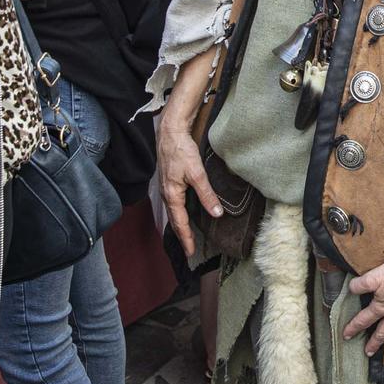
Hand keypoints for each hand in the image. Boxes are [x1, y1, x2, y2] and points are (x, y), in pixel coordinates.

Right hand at [156, 113, 219, 258]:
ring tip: (187, 235)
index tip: (190, 251)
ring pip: (173, 212)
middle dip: (181, 235)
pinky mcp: (168, 181)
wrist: (170, 132)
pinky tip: (184, 213)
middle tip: (189, 249)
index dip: (186, 238)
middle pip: (174, 220)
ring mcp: (166, 188)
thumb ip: (207, 195)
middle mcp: (167, 194)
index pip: (180, 223)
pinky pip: (173, 203)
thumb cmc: (180, 151)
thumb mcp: (197, 173)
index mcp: (172, 195)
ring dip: (179, 225)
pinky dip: (178, 213)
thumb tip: (217, 213)